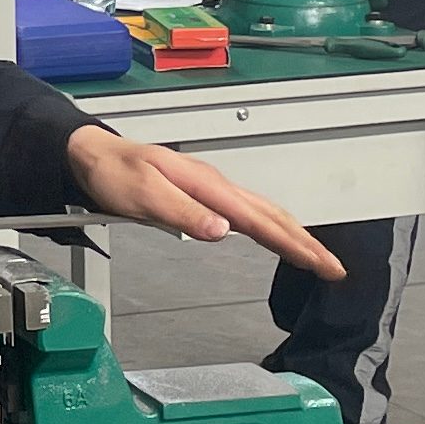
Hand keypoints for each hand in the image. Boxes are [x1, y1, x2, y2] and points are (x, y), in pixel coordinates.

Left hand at [63, 127, 344, 279]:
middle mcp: (215, 185)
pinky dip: (270, 226)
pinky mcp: (202, 195)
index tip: (322, 265)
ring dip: (292, 234)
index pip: (260, 220)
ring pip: (263, 212)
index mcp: (207, 185)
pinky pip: (248, 212)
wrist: (90, 155)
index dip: (294, 245)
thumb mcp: (143, 196)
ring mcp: (211, 189)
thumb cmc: (112, 173)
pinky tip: (274, 235)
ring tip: (315, 256)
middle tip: (333, 268)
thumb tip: (223, 230)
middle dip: (306, 243)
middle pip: (272, 215)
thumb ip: (183, 213)